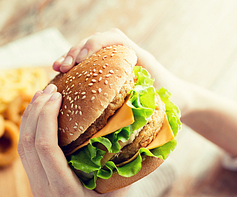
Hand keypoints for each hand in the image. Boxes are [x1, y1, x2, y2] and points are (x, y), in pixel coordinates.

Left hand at [18, 83, 127, 196]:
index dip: (46, 118)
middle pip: (29, 142)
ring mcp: (35, 187)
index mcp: (64, 190)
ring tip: (41, 96)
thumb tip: (139, 142)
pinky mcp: (34, 187)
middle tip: (49, 87)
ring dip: (28, 119)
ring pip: (23, 148)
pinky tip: (38, 121)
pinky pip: (26, 155)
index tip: (56, 95)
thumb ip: (124, 173)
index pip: (46, 148)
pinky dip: (28, 132)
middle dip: (35, 111)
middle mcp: (44, 186)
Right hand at [54, 29, 236, 157]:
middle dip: (75, 51)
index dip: (95, 44)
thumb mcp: (162, 103)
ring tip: (57, 69)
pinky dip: (71, 69)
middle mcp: (123, 54)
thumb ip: (147, 106)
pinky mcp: (105, 70)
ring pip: (86, 51)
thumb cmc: (171, 102)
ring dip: (69, 58)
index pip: (113, 38)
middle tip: (64, 67)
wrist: (179, 98)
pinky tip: (59, 78)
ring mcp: (112, 60)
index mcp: (138, 56)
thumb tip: (123, 119)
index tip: (82, 59)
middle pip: (94, 42)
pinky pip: (85, 64)